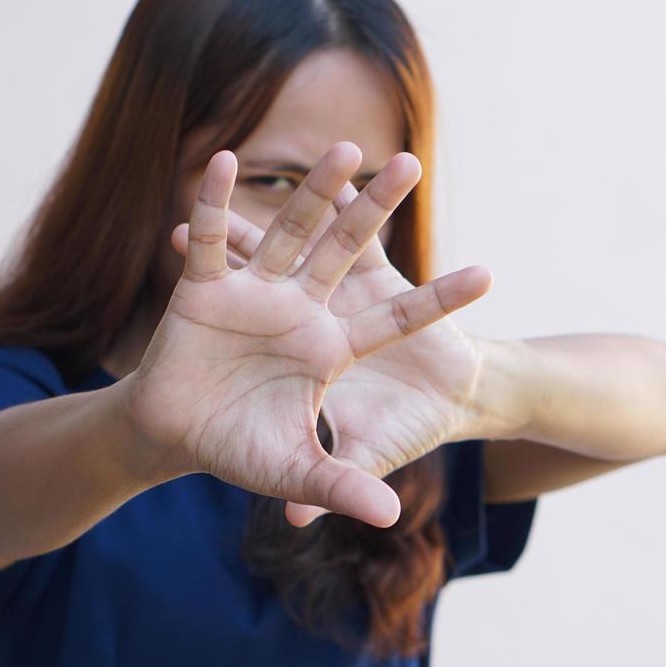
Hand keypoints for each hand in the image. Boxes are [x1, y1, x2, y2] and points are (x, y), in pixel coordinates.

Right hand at [124, 142, 492, 527]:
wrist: (174, 437)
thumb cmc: (237, 448)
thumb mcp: (296, 470)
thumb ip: (342, 484)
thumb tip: (391, 518)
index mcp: (330, 347)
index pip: (395, 318)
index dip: (439, 300)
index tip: (490, 277)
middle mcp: (299, 309)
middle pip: (346, 251)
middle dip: (376, 209)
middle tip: (411, 164)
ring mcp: (254, 293)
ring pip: (289, 232)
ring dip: (313, 192)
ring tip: (343, 148)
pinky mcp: (204, 290)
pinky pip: (211, 242)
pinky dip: (212, 205)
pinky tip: (219, 162)